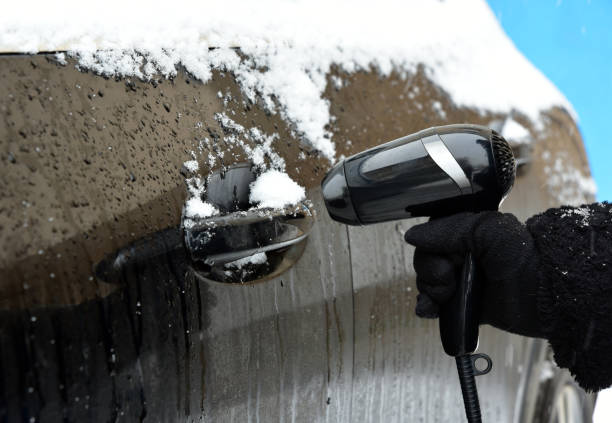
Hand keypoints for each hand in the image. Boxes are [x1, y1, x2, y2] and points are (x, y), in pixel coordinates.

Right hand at [404, 211, 544, 337]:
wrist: (547, 297)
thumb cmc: (525, 258)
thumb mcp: (487, 231)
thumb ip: (449, 230)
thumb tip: (411, 235)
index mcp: (467, 233)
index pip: (429, 237)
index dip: (429, 250)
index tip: (445, 261)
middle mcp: (463, 255)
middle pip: (425, 261)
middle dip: (430, 272)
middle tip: (449, 279)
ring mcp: (463, 281)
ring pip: (427, 284)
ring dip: (429, 291)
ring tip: (446, 296)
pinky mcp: (465, 305)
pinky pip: (436, 306)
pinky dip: (428, 307)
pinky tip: (429, 310)